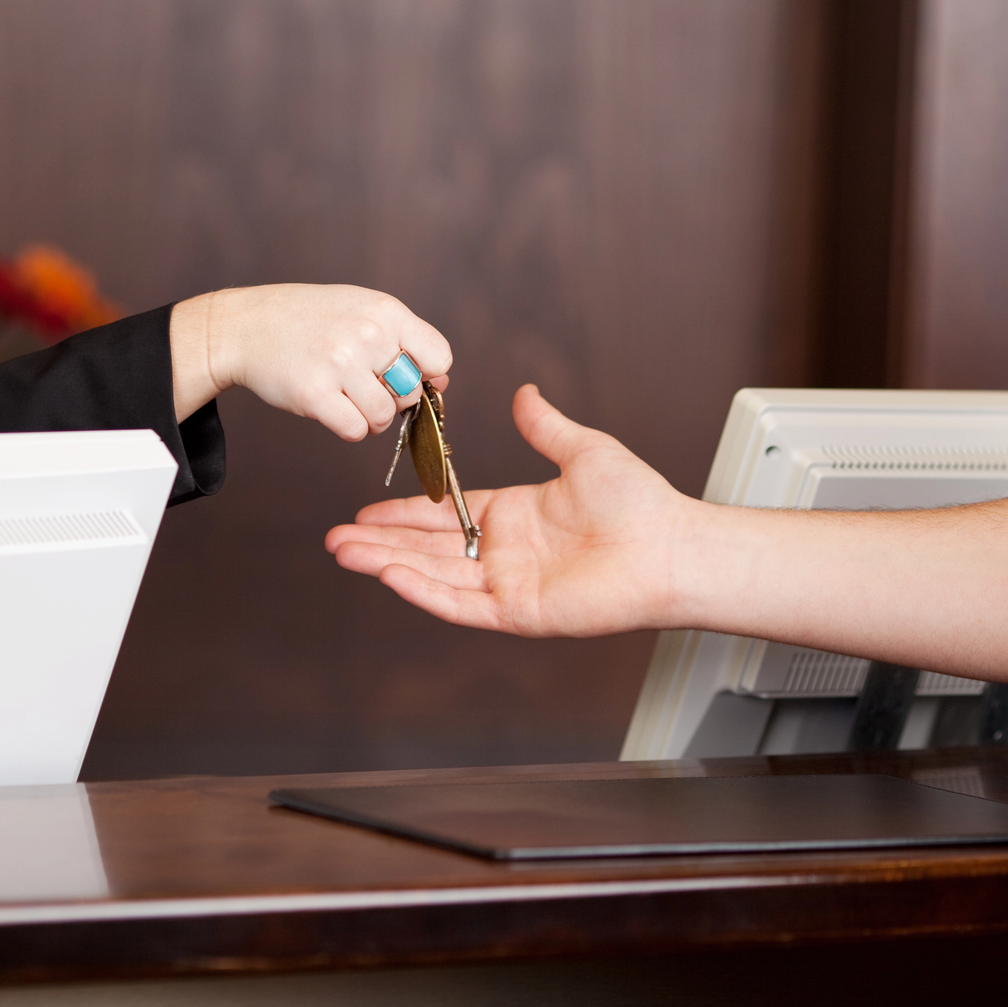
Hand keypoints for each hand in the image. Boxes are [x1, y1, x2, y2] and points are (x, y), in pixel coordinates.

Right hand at [170, 284, 451, 438]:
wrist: (246, 326)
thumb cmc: (310, 321)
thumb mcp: (362, 311)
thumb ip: (404, 341)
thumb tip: (442, 382)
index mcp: (386, 311)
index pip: (439, 357)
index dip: (425, 375)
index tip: (403, 375)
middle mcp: (368, 335)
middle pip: (412, 393)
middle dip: (392, 398)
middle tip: (361, 383)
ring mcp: (341, 364)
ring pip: (384, 417)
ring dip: (369, 417)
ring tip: (344, 394)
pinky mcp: (316, 394)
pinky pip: (356, 430)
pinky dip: (348, 427)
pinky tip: (330, 406)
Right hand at [326, 384, 689, 634]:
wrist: (671, 546)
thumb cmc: (641, 502)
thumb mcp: (584, 450)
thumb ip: (545, 426)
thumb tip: (525, 394)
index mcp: (514, 516)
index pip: (443, 517)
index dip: (402, 515)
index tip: (364, 512)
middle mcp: (505, 553)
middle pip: (427, 549)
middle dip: (379, 544)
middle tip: (335, 540)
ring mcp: (509, 584)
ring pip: (434, 576)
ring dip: (388, 565)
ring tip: (345, 556)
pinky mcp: (519, 612)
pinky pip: (461, 603)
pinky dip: (424, 591)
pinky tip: (390, 576)